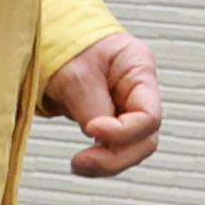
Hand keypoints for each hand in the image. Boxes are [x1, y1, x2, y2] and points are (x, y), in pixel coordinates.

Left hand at [42, 31, 162, 177]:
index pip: (149, 115)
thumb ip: (92, 107)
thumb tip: (99, 138)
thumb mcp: (76, 75)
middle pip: (145, 139)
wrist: (55, 40)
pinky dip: (99, 159)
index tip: (92, 129)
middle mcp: (139, 91)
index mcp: (139, 69)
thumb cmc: (68, 46)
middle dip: (115, 156)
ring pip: (131, 149)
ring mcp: (127, 108)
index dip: (123, 132)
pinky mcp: (112, 121)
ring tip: (78, 164)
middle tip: (82, 161)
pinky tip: (81, 162)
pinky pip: (114, 148)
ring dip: (106, 162)